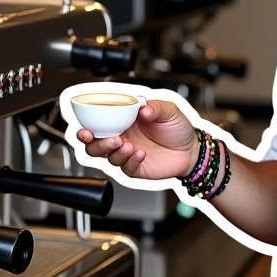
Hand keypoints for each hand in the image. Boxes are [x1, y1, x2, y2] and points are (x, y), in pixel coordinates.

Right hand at [75, 99, 199, 181]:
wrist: (191, 149)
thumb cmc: (176, 128)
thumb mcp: (169, 110)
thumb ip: (156, 107)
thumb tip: (143, 108)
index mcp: (122, 123)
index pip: (97, 126)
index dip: (86, 129)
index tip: (85, 130)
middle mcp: (121, 139)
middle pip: (95, 146)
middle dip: (95, 144)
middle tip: (112, 140)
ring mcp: (128, 155)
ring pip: (108, 158)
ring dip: (115, 152)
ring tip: (129, 145)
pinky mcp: (136, 168)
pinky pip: (126, 168)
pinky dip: (130, 161)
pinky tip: (140, 154)